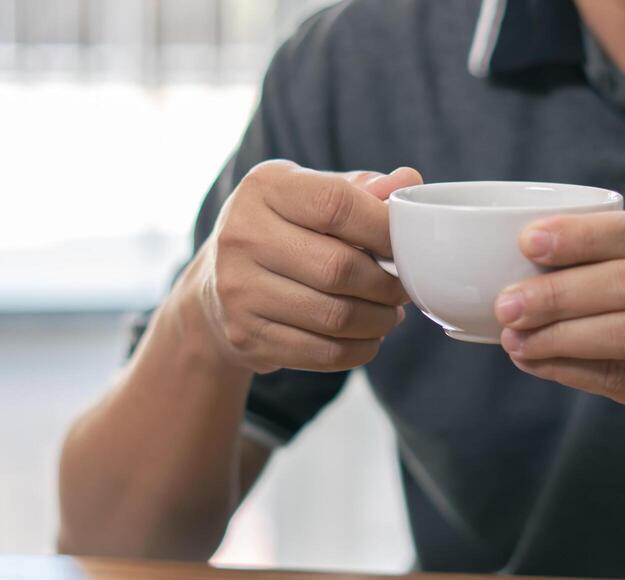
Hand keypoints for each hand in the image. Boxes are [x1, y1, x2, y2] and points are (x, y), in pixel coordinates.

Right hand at [171, 161, 421, 375]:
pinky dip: (360, 349)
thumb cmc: (284, 232)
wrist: (216, 287)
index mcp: (264, 187)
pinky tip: (368, 336)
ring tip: (390, 314)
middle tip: (403, 288)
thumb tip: (408, 181)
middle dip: (387, 284)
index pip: (336, 205)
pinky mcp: (246, 336)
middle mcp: (242, 235)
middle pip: (339, 268)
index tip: (406, 246)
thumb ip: (360, 189)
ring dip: (379, 321)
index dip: (384, 229)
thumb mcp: (311, 196)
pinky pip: (323, 353)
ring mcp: (238, 289)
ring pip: (335, 317)